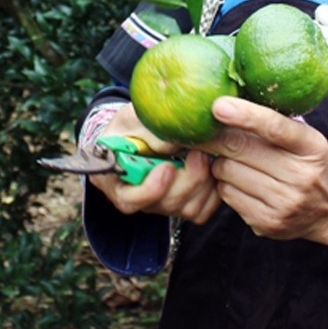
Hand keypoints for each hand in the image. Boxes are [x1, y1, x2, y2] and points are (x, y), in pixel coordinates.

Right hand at [88, 103, 221, 223]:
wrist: (141, 132)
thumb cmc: (128, 127)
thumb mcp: (131, 119)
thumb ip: (148, 131)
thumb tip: (172, 144)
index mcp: (115, 180)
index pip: (129, 199)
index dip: (151, 189)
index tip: (167, 167)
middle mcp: (137, 199)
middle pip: (165, 204)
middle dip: (187, 180)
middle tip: (198, 153)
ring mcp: (160, 205)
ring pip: (187, 208)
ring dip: (203, 182)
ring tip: (206, 154)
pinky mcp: (181, 205)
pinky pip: (202, 209)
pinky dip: (212, 190)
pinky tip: (211, 168)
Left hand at [200, 96, 327, 272]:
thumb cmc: (309, 163)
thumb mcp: (305, 139)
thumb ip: (274, 122)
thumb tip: (227, 101)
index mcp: (312, 147)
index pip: (276, 127)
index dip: (245, 114)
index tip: (218, 105)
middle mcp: (301, 176)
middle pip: (240, 149)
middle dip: (214, 136)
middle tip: (201, 128)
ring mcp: (284, 203)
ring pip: (227, 172)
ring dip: (221, 162)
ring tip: (233, 160)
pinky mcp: (267, 223)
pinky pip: (227, 195)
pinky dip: (225, 185)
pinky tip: (240, 182)